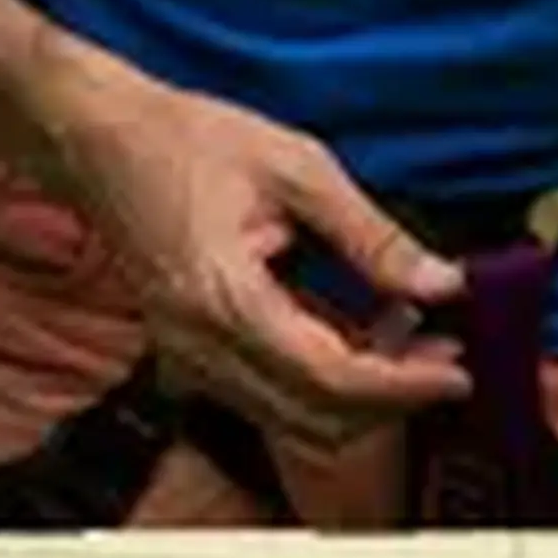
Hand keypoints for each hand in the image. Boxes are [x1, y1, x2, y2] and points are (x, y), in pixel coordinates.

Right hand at [40, 68, 468, 451]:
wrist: (100, 140)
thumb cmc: (188, 139)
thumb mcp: (298, 167)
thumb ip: (373, 236)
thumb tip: (442, 284)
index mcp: (226, 300)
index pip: (331, 378)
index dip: (403, 387)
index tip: (458, 375)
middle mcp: (202, 347)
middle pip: (316, 418)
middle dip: (390, 399)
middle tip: (447, 357)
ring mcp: (192, 357)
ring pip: (294, 417)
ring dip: (359, 393)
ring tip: (412, 338)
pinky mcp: (194, 352)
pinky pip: (269, 392)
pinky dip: (324, 378)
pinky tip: (362, 328)